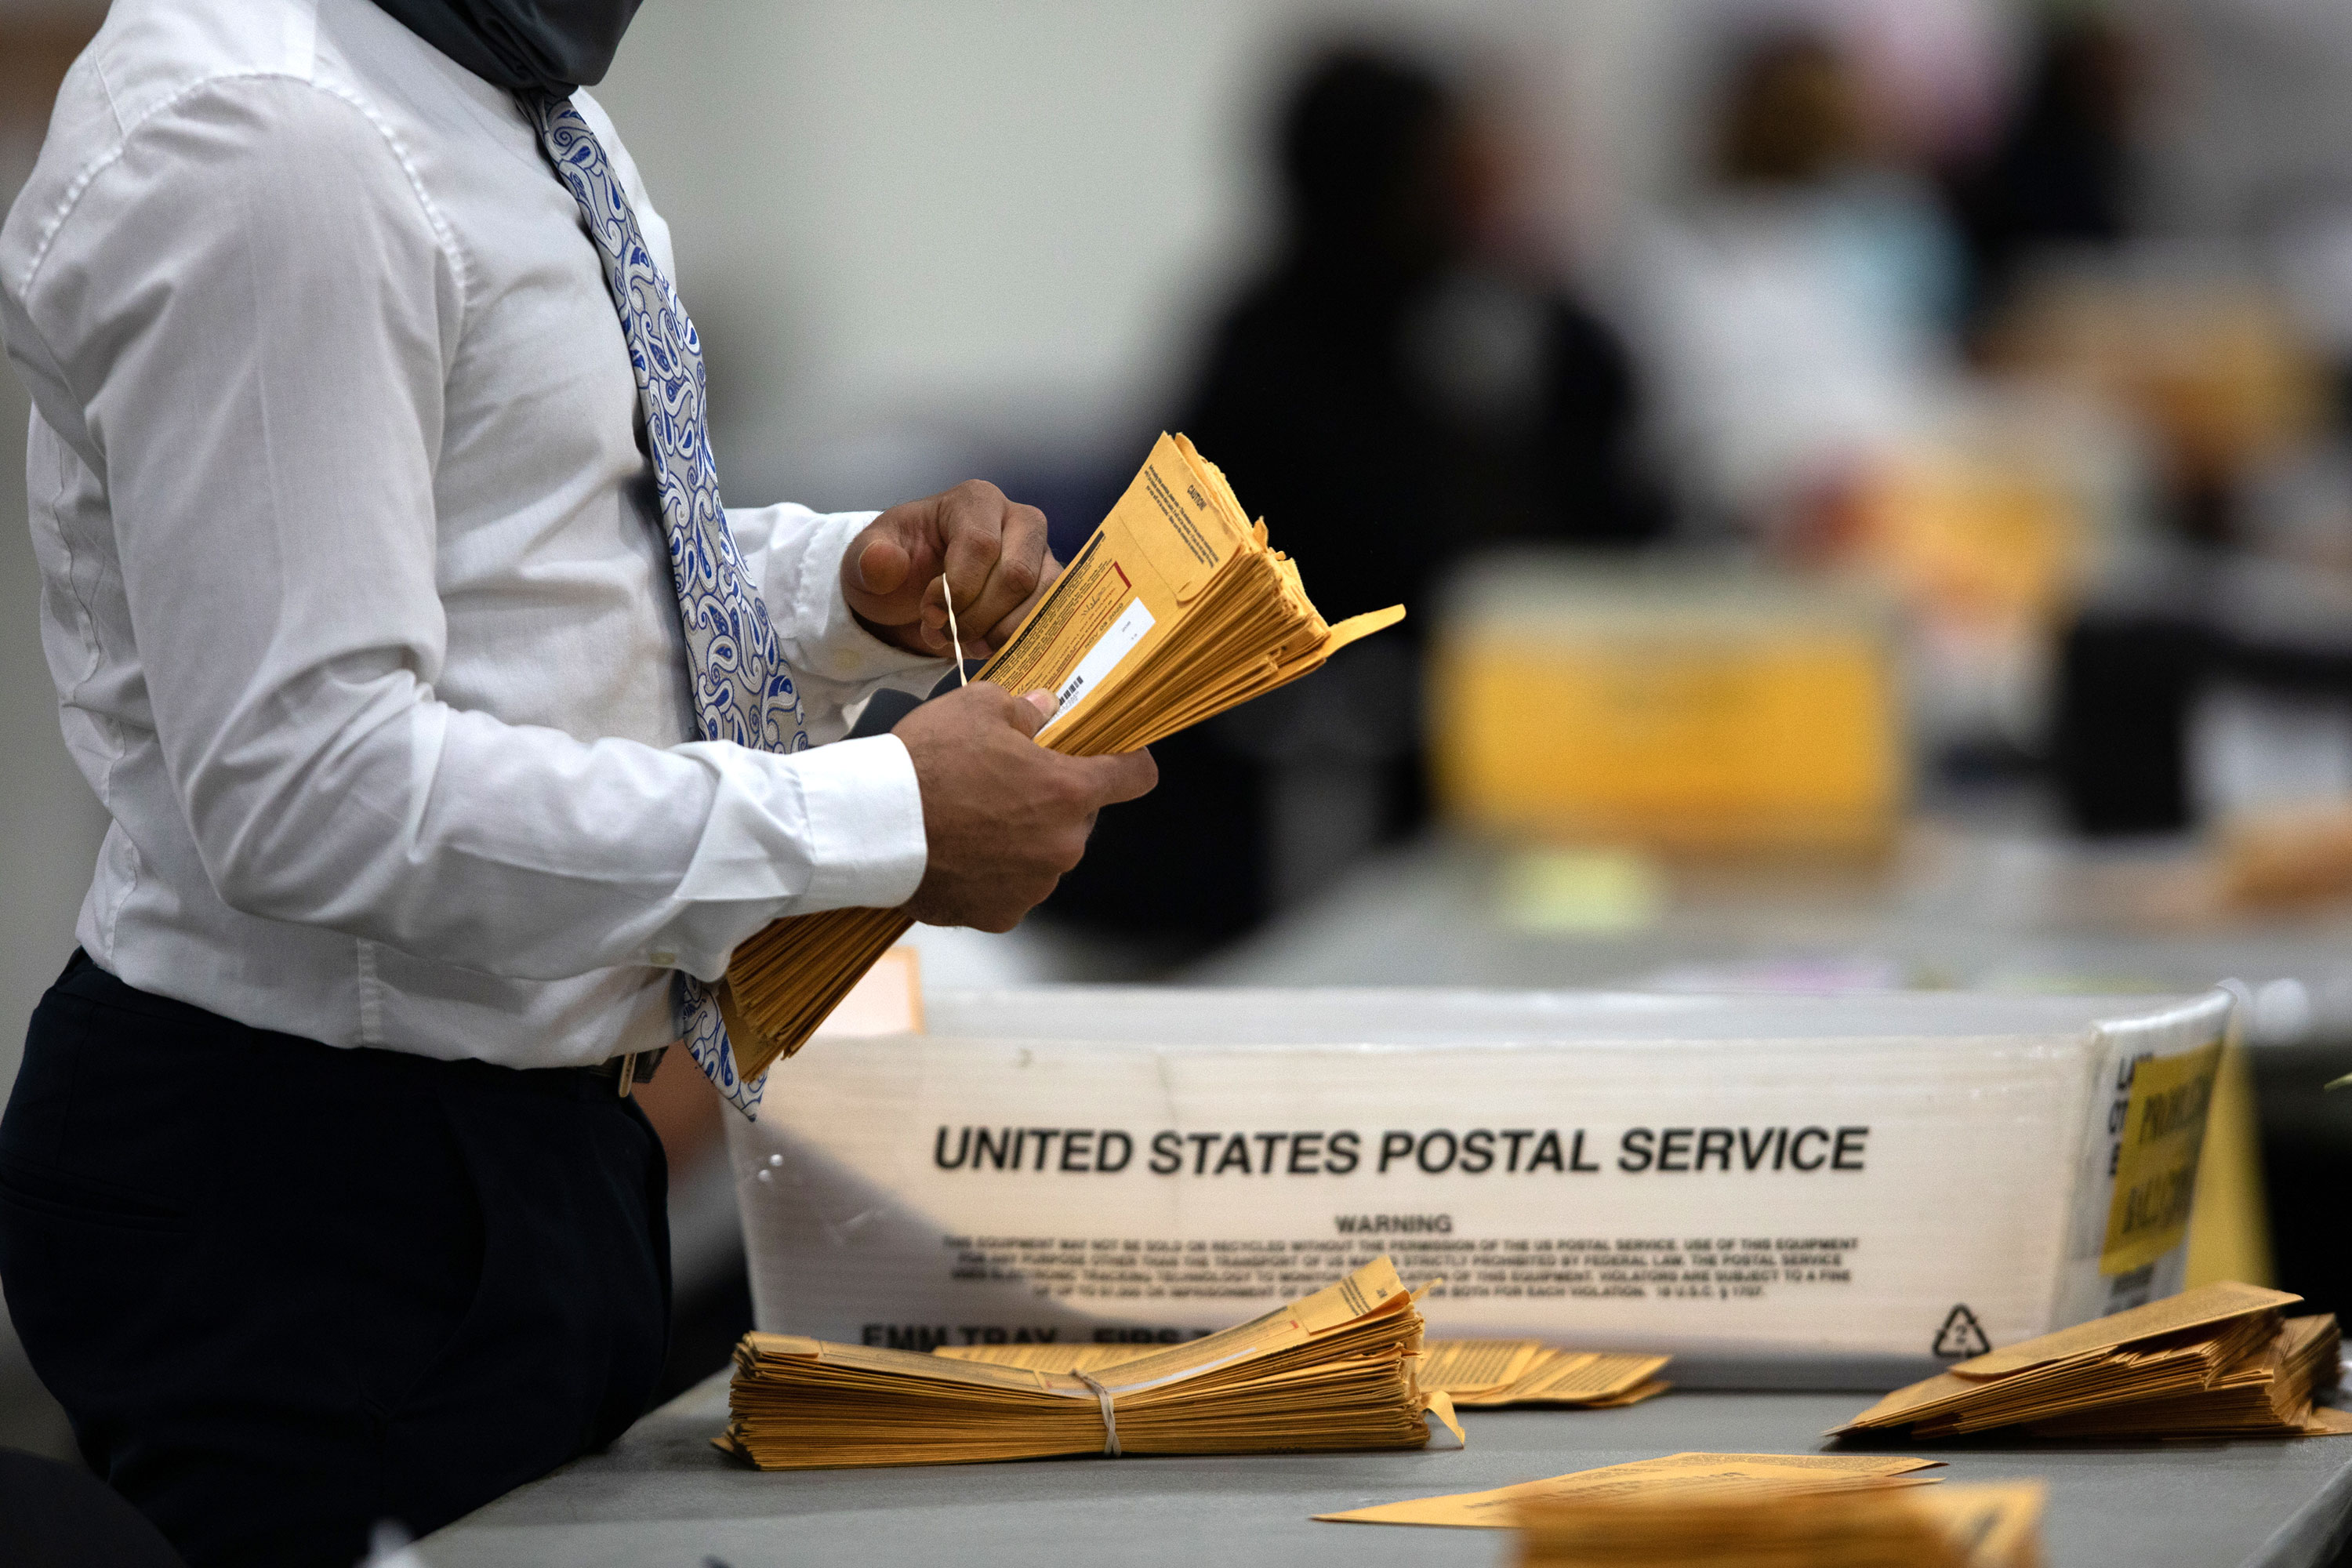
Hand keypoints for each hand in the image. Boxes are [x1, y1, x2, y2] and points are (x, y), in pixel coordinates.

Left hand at [844, 481, 1060, 659]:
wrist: (909, 594)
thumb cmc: (894, 568)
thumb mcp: (864, 561)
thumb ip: (869, 559)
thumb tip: (884, 561)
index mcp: (975, 501)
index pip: (982, 545)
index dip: (958, 589)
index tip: (930, 615)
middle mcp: (1018, 520)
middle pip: (1017, 575)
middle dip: (977, 617)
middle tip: (943, 634)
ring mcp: (1040, 556)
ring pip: (1041, 599)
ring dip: (999, 633)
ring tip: (962, 643)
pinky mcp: (1049, 590)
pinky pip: (1052, 618)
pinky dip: (1017, 641)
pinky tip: (985, 647)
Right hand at [892, 683, 1156, 930]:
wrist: (872, 826)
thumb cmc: (927, 761)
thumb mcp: (977, 707)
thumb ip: (1024, 710)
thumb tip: (1045, 709)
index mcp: (1068, 791)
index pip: (1135, 777)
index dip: (1131, 763)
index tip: (1121, 757)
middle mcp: (1062, 845)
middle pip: (1079, 819)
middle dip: (1053, 801)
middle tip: (1007, 783)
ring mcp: (1033, 886)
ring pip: (1043, 856)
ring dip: (1022, 840)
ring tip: (972, 821)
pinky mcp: (1000, 915)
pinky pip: (1009, 889)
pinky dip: (992, 874)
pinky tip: (958, 854)